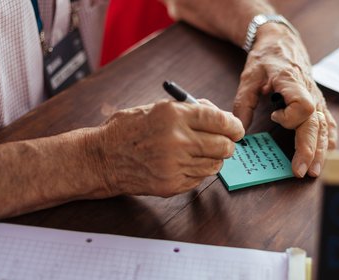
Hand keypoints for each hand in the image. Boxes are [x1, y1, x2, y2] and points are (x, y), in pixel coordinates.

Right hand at [87, 100, 244, 197]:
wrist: (102, 158)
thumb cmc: (128, 129)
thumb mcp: (157, 109)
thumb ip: (189, 111)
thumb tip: (219, 115)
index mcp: (174, 115)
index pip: (220, 120)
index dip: (234, 125)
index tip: (236, 129)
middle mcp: (177, 140)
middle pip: (224, 146)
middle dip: (228, 144)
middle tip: (224, 142)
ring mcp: (174, 165)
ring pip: (215, 165)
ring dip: (213, 158)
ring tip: (198, 152)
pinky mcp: (171, 184)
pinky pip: (200, 179)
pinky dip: (198, 171)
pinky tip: (184, 164)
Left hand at [233, 23, 336, 177]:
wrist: (281, 41)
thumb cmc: (265, 57)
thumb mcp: (248, 77)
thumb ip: (243, 103)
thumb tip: (238, 131)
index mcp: (292, 81)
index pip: (303, 105)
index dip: (291, 117)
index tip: (274, 117)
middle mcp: (309, 90)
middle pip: (316, 123)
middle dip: (309, 149)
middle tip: (301, 171)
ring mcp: (316, 96)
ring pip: (324, 126)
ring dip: (320, 150)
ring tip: (314, 170)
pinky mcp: (318, 101)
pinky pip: (328, 122)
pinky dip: (328, 139)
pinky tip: (327, 153)